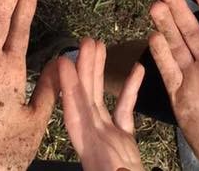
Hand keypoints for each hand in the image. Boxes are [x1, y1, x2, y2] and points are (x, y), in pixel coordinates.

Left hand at [59, 39, 144, 170]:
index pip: (74, 114)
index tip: (62, 63)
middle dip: (83, 69)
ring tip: (100, 45)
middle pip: (84, 99)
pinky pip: (124, 111)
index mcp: (88, 150)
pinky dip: (128, 90)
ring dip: (99, 72)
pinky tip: (136, 70)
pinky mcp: (123, 142)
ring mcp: (107, 139)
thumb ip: (114, 168)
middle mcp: (92, 140)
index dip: (68, 89)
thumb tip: (117, 163)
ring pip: (100, 99)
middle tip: (85, 41)